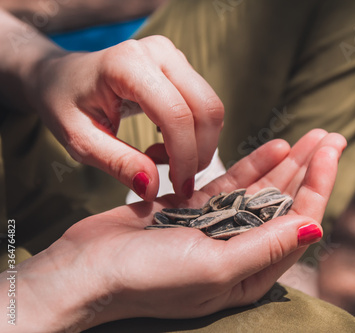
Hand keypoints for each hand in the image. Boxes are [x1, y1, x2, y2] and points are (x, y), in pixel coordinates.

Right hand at [0, 129, 345, 331]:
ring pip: (261, 190)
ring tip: (312, 137)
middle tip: (332, 136)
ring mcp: (216, 228)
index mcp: (251, 273)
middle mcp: (239, 251)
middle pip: (285, 204)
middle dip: (311, 169)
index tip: (331, 151)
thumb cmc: (148, 279)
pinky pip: (231, 185)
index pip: (297, 223)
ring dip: (286, 163)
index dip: (318, 186)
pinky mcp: (192, 211)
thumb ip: (265, 246)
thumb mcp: (214, 267)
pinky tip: (274, 147)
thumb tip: (316, 226)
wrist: (86, 271)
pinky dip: (251, 165)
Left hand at [28, 36, 223, 199]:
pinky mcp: (181, 66)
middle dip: (200, 152)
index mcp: (127, 64)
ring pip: (211, 108)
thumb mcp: (81, 140)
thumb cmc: (65, 104)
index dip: (184, 156)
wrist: (62, 76)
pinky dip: (196, 133)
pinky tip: (167, 142)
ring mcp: (173, 56)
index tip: (179, 187)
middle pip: (205, 108)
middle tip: (178, 179)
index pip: (175, 114)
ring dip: (198, 144)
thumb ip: (118, 163)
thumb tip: (154, 188)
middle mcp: (158, 52)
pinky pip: (205, 105)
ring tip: (162, 157)